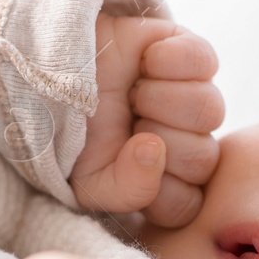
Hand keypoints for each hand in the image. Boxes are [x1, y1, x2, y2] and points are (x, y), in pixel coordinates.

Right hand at [71, 14, 222, 227]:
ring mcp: (192, 97)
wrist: (49, 73)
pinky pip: (204, 61)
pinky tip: (145, 61)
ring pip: (209, 110)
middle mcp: (185, 142)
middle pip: (202, 158)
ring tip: (133, 93)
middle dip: (156, 140)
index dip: (157, 189)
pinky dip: (170, 61)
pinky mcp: (190, 54)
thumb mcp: (87, 181)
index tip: (124, 165)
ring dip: (162, 100)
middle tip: (126, 122)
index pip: (187, 204)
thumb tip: (154, 151)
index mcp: (164, 181)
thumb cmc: (70, 134)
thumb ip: (128, 191)